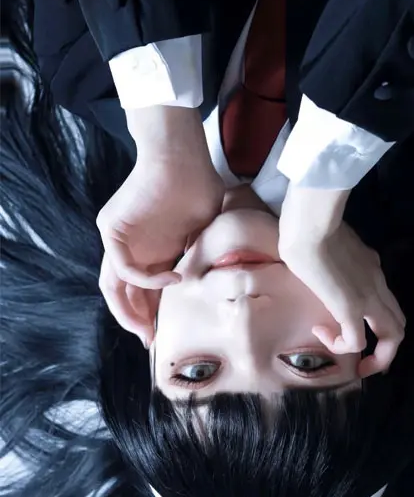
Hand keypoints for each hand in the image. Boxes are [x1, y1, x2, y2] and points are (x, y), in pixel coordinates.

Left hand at [96, 150, 225, 345]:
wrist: (181, 155)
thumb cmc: (198, 185)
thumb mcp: (205, 231)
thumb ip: (202, 256)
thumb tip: (219, 281)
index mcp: (152, 250)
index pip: (144, 290)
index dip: (153, 314)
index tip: (166, 335)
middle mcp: (132, 248)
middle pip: (124, 294)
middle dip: (138, 321)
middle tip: (153, 342)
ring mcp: (119, 239)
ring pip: (113, 286)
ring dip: (128, 312)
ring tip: (148, 329)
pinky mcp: (112, 229)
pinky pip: (121, 267)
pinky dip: (144, 281)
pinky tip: (171, 281)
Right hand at [278, 220, 405, 377]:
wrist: (311, 223)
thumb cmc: (310, 225)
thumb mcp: (326, 244)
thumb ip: (330, 258)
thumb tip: (314, 263)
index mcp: (371, 268)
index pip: (385, 301)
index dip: (375, 320)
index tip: (348, 325)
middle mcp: (377, 285)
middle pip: (399, 323)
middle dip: (386, 349)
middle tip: (364, 361)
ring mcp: (368, 297)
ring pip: (393, 336)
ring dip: (376, 358)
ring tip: (355, 365)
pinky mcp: (351, 308)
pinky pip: (356, 341)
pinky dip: (341, 346)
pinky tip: (321, 334)